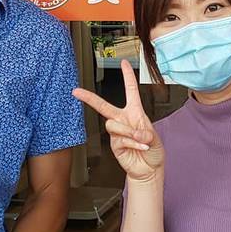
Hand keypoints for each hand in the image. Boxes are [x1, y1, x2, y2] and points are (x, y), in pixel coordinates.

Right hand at [73, 60, 163, 181]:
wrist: (149, 169)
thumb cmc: (153, 151)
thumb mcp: (154, 138)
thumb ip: (145, 133)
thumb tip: (135, 133)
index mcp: (135, 112)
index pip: (130, 90)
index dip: (127, 76)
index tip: (123, 62)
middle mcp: (123, 120)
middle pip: (103, 106)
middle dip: (89, 98)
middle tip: (76, 92)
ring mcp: (117, 132)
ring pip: (113, 124)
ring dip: (129, 132)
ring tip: (140, 140)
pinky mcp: (114, 144)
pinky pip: (119, 138)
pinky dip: (132, 143)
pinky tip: (139, 147)